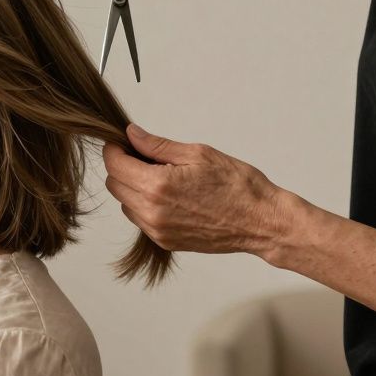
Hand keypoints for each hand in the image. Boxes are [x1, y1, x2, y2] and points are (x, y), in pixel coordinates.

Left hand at [102, 124, 292, 256]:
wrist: (261, 222)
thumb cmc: (237, 185)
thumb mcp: (197, 154)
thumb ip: (157, 145)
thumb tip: (131, 134)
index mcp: (157, 185)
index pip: (115, 165)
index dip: (114, 150)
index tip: (121, 143)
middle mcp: (151, 211)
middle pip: (115, 185)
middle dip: (123, 167)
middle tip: (144, 157)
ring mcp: (157, 230)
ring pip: (125, 203)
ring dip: (133, 188)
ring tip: (162, 178)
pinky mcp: (164, 242)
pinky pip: (140, 220)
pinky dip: (145, 206)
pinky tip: (169, 196)